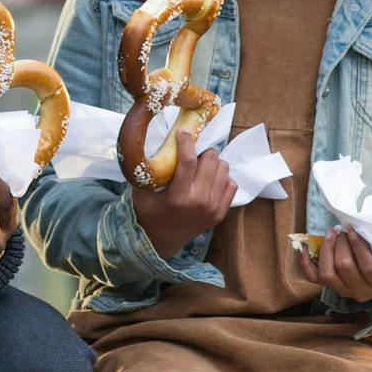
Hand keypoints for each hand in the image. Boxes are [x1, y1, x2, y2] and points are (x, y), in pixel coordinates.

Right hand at [131, 131, 235, 258]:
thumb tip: (152, 143)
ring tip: (199, 168)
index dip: (186, 142)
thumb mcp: (141, 191)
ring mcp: (213, 208)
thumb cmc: (149, 211)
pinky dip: (221, 177)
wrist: (162, 239)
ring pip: (224, 168)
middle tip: (191, 155)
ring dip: (212, 163)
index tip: (183, 132)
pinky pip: (231, 183)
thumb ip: (146, 171)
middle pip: (211, 160)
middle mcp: (199, 202)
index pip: (188, 161)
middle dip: (200, 151)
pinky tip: (207, 181)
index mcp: (178, 197)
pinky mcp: (221, 212)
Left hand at [295, 227, 371, 302]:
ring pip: (327, 273)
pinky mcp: (329, 287)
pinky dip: (305, 261)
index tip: (353, 231)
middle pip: (345, 267)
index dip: (359, 247)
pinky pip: (312, 277)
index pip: (369, 267)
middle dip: (341, 244)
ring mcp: (344, 291)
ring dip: (327, 249)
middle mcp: (362, 292)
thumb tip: (371, 229)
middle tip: (342, 230)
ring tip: (331, 233)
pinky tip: (306, 247)